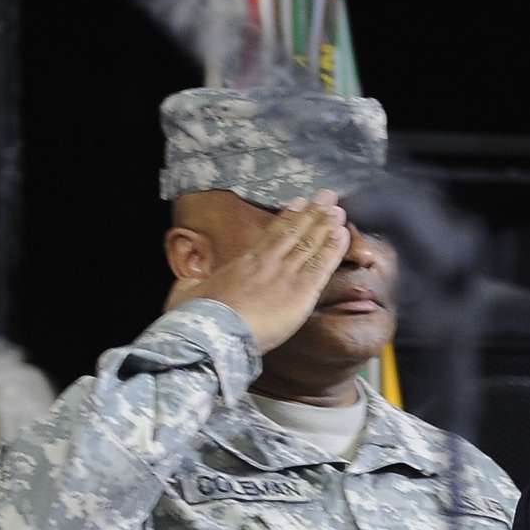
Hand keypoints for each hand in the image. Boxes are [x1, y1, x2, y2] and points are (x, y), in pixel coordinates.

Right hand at [169, 192, 350, 352]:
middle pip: (294, 233)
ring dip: (325, 225)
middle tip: (327, 197)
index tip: (298, 204)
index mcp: (243, 264)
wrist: (210, 333)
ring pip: (309, 245)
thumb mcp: (187, 292)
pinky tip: (342, 234)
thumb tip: (190, 281)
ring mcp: (284, 276)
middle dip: (312, 214)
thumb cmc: (195, 318)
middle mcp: (266, 264)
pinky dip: (333, 249)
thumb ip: (193, 283)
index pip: (271, 236)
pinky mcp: (300, 293)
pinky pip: (321, 266)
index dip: (288, 218)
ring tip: (338, 209)